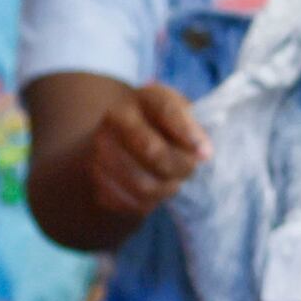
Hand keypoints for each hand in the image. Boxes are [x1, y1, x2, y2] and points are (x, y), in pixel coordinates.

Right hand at [89, 80, 209, 218]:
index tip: (206, 155)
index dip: (187, 133)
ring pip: (141, 183)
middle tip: (189, 170)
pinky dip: (145, 204)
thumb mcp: (185, 118)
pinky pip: (125, 200)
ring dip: (165, 189)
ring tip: (171, 183)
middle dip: (179, 167)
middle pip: (153, 151)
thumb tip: (202, 153)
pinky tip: (151, 194)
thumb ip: (194, 130)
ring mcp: (100, 146)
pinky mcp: (94, 175)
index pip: (166, 110)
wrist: (125, 141)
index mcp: (146, 97)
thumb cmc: (167, 128)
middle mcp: (116, 117)